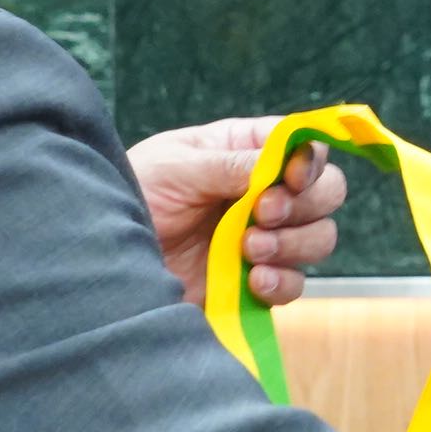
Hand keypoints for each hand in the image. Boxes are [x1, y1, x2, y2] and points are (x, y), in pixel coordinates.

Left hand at [127, 120, 347, 305]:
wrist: (103, 258)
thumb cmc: (132, 193)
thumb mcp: (175, 167)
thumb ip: (230, 165)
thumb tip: (280, 165)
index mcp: (246, 151)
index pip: (306, 147)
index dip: (310, 162)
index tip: (289, 179)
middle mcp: (263, 192)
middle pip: (327, 192)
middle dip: (304, 204)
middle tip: (261, 214)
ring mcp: (263, 237)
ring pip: (320, 238)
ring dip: (294, 243)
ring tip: (249, 248)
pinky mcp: (255, 280)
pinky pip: (295, 284)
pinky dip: (283, 282)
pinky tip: (254, 279)